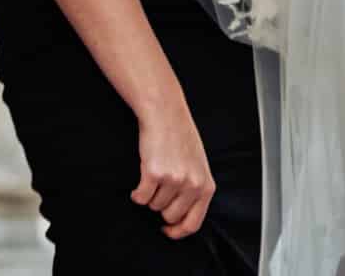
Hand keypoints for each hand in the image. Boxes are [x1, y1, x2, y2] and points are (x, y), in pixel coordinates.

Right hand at [133, 98, 215, 239]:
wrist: (166, 113)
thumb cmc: (181, 137)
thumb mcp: (199, 166)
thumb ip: (195, 190)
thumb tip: (181, 219)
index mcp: (206, 186)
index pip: (193, 223)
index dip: (177, 232)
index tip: (167, 230)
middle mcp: (193, 185)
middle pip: (170, 217)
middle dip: (161, 206)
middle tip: (161, 186)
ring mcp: (174, 180)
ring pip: (154, 207)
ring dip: (150, 194)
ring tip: (156, 173)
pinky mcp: (155, 174)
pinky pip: (141, 198)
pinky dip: (137, 192)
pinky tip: (142, 177)